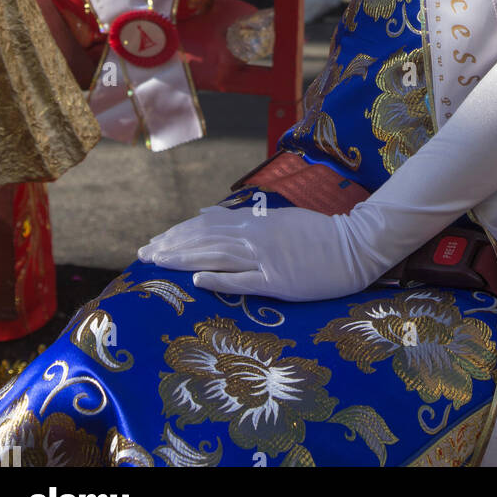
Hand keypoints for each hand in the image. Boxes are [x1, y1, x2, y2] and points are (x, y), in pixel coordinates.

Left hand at [137, 202, 384, 300]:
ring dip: (184, 259)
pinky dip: (219, 279)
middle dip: (171, 246)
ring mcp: (266, 259)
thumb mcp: (279, 220)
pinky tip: (197, 280)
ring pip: (217, 256)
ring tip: (156, 262)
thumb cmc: (318, 234)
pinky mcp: (279, 282)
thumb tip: (207, 214)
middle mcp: (256, 237)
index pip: (207, 227)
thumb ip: (245, 220)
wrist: (354, 246)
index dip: (178, 235)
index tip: (155, 242)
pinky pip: (245, 280)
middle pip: (205, 240)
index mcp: (256, 223)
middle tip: (142, 254)